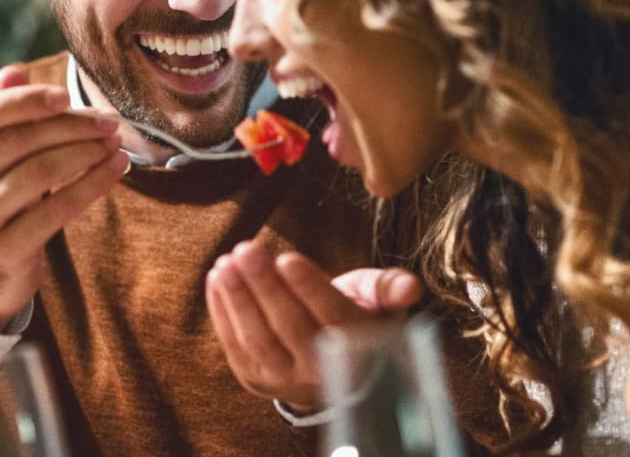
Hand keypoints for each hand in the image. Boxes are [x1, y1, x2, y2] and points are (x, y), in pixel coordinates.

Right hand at [0, 65, 129, 330]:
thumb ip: (0, 115)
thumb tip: (15, 71)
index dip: (25, 100)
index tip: (66, 96)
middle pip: (19, 141)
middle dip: (72, 127)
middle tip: (109, 123)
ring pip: (40, 172)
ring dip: (87, 153)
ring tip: (117, 144)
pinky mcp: (4, 248)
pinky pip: (58, 208)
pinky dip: (93, 184)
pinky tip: (116, 169)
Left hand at [205, 240, 421, 411]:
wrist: (335, 370)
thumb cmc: (356, 318)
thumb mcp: (377, 300)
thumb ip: (389, 288)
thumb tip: (412, 287)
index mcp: (356, 345)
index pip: (331, 316)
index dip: (308, 288)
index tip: (287, 257)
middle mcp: (321, 370)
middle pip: (290, 326)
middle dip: (265, 286)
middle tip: (248, 249)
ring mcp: (285, 379)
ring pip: (258, 339)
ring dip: (239, 299)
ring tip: (228, 262)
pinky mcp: (256, 379)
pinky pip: (235, 346)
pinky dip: (223, 312)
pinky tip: (217, 278)